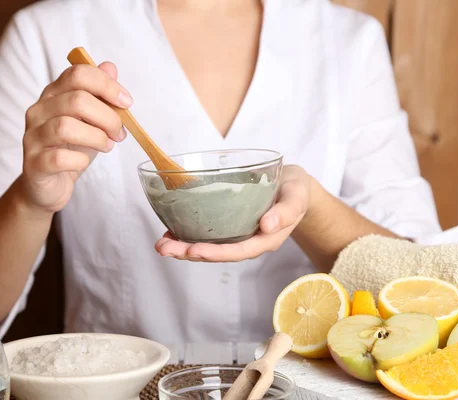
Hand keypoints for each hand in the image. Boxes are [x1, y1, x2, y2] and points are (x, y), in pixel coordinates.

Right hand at [17, 62, 130, 212]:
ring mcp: (33, 137)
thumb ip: (99, 95)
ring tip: (106, 146)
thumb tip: (110, 67)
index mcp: (53, 94)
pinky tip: (84, 161)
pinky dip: (79, 160)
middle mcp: (39, 110)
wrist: (50, 184)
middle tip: (119, 133)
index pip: (78, 74)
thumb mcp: (91, 120)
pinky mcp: (33, 164)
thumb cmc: (72, 148)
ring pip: (65, 127)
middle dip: (107, 116)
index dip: (107, 85)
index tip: (127, 102)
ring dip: (96, 137)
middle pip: (76, 100)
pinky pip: (58, 158)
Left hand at [155, 165, 311, 261]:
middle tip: (163, 247)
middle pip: (217, 253)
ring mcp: (237, 235)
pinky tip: (169, 231)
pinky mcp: (229, 225)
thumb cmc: (296, 191)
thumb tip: (268, 224)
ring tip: (160, 243)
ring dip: (183, 247)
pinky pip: (207, 234)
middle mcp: (248, 241)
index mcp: (266, 239)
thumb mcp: (297, 196)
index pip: (238, 251)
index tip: (194, 250)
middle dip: (188, 252)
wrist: (293, 186)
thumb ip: (287, 210)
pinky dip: (187, 234)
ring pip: (208, 246)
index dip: (215, 253)